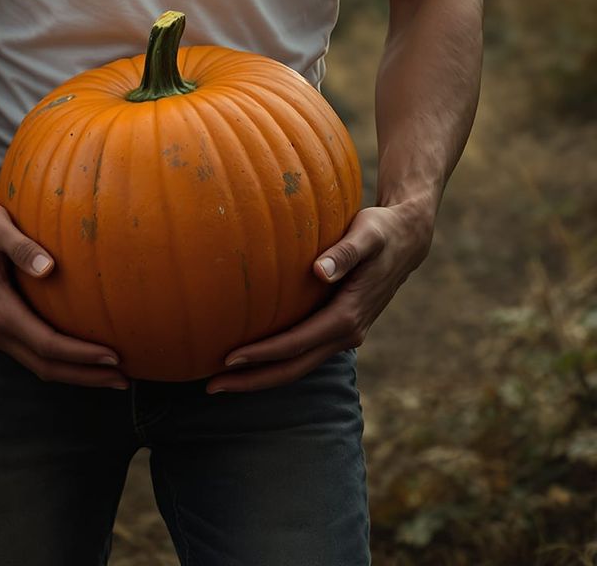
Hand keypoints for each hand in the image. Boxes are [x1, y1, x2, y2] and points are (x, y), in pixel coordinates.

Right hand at [0, 192, 126, 388]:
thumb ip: (20, 247)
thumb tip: (49, 268)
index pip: (47, 345)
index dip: (82, 356)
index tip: (115, 357)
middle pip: (46, 367)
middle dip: (86, 376)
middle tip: (124, 379)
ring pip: (37, 365)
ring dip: (73, 372)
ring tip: (110, 373)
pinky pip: (29, 352)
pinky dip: (56, 359)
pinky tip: (78, 353)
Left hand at [206, 200, 435, 393]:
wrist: (406, 240)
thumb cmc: (381, 231)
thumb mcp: (366, 235)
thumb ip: (344, 253)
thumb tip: (320, 271)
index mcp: (349, 315)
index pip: (297, 343)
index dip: (263, 354)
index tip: (229, 359)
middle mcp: (348, 333)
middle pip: (294, 367)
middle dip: (253, 380)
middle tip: (211, 386)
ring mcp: (344, 334)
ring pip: (298, 365)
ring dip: (262, 375)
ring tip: (221, 380)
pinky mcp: (338, 327)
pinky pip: (304, 352)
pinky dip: (277, 361)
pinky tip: (251, 358)